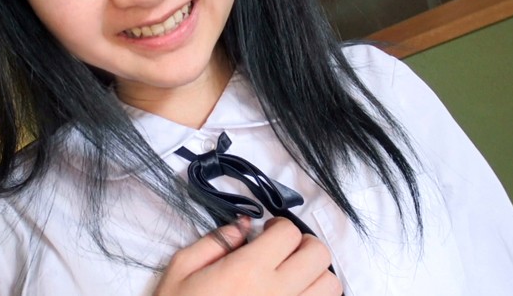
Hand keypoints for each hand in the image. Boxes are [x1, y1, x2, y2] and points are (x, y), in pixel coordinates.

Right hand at [154, 217, 341, 295]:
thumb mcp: (182, 269)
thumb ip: (214, 241)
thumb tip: (244, 225)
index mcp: (248, 271)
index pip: (289, 234)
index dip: (280, 226)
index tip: (268, 232)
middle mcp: (277, 292)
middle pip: (319, 255)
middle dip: (305, 244)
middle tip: (285, 249)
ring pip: (330, 286)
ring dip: (316, 274)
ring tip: (293, 274)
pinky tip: (293, 295)